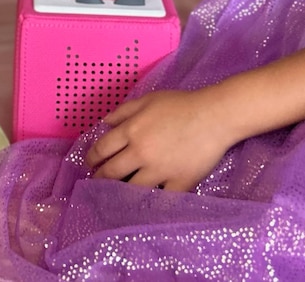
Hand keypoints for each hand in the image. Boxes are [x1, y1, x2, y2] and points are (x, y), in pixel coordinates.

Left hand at [84, 89, 234, 190]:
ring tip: (115, 195)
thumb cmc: (180, 104)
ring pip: (131, 189)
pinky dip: (152, 203)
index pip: (102, 149)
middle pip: (112, 172)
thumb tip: (103, 123)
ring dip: (120, 193)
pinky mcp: (178, 183)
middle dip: (100, 178)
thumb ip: (123, 111)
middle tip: (97, 182)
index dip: (92, 158)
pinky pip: (161, 200)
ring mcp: (159, 170)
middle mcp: (141, 153)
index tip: (90, 164)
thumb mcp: (148, 100)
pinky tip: (145, 205)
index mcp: (131, 130)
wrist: (214, 116)